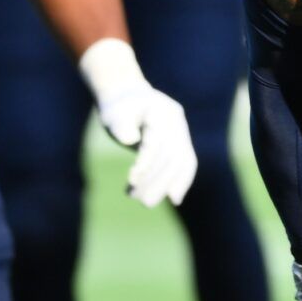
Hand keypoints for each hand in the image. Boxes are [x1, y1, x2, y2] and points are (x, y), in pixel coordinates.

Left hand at [80, 39, 197, 207]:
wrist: (130, 98)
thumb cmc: (119, 107)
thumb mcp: (115, 113)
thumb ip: (122, 125)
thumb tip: (130, 139)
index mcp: (160, 110)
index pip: (157, 140)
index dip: (146, 162)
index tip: (132, 180)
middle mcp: (176, 120)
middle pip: (172, 154)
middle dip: (156, 180)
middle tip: (138, 199)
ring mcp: (182, 130)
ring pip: (180, 162)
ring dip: (165, 185)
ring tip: (145, 202)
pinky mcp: (181, 142)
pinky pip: (187, 163)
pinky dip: (181, 181)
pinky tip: (173, 199)